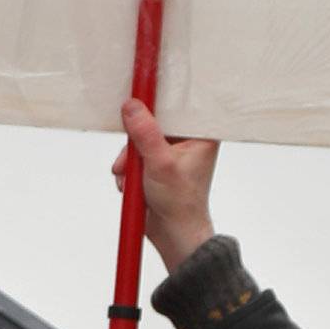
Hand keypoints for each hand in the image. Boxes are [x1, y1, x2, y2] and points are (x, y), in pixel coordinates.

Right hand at [113, 98, 217, 275]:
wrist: (173, 233)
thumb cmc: (180, 202)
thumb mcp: (160, 163)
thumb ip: (145, 133)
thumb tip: (132, 105)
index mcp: (201, 135)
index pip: (178, 105)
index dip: (157, 101)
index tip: (138, 95)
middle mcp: (188, 140)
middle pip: (154, 122)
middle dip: (136, 141)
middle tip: (129, 155)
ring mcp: (172, 152)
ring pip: (141, 139)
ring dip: (129, 158)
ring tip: (128, 176)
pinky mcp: (157, 163)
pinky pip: (136, 154)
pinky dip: (129, 167)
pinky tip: (130, 181)